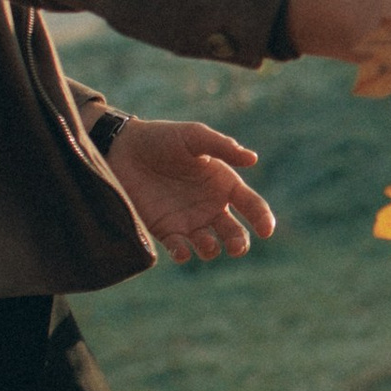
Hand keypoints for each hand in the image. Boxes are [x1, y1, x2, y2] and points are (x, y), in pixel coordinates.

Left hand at [109, 116, 278, 263]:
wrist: (123, 148)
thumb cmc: (162, 138)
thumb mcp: (194, 136)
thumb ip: (222, 146)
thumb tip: (253, 158)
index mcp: (224, 183)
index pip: (251, 205)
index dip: (262, 219)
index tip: (266, 231)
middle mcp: (211, 206)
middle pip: (234, 233)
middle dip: (239, 243)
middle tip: (236, 246)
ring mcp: (189, 220)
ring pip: (210, 246)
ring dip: (212, 249)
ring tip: (207, 242)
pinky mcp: (166, 230)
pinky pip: (180, 250)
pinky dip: (183, 254)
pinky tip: (182, 250)